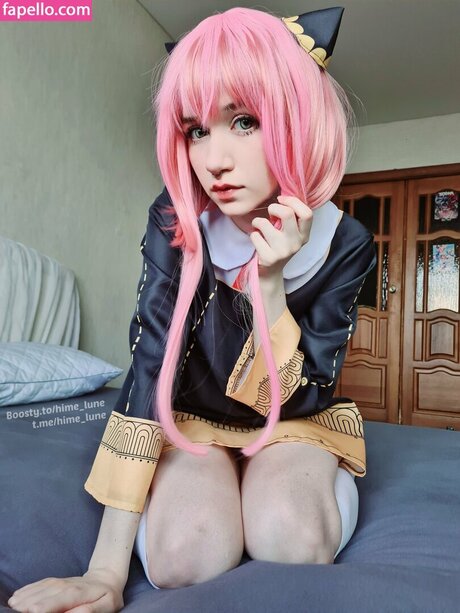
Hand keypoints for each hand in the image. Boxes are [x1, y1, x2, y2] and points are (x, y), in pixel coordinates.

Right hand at [7, 568, 124, 612]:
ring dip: (24, 599)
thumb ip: (90, 611)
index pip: (56, 601)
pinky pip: (37, 586)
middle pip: (41, 597)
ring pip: (36, 590)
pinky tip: (17, 598)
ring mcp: (57, 582)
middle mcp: (64, 586)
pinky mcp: (53, 582)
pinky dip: (26, 592)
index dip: (43, 608)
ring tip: (13, 606)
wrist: (105, 578)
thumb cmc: (107, 596)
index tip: (34, 612)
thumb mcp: (106, 606)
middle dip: (28, 606)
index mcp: (76, 594)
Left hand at [250, 195, 312, 276]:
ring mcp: (283, 252)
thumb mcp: (291, 234)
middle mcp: (296, 243)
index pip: (307, 213)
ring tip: (259, 227)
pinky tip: (258, 240)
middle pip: (287, 213)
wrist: (271, 272)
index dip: (293, 201)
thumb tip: (283, 196)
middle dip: (274, 208)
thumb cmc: (279, 246)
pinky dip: (253, 234)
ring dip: (258, 221)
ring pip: (265, 223)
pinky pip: (255, 235)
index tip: (281, 200)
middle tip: (270, 213)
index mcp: (304, 235)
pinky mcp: (269, 258)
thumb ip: (292, 218)